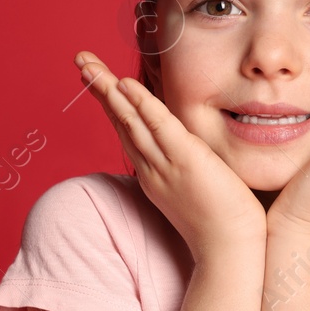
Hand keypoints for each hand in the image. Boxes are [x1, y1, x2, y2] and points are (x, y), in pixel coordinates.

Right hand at [75, 51, 265, 260]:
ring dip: (109, 90)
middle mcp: (152, 168)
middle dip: (99, 88)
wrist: (230, 251)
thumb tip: (193, 150)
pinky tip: (126, 85)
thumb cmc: (220, 225)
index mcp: (154, 174)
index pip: (127, 130)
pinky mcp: (187, 161)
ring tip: (89, 65)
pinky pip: (160, 127)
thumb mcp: (196, 190)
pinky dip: (142, 105)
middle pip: (120, 121)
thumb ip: (188, 167)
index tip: (97, 78)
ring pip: (130, 121)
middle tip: (80, 60)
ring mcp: (166, 165)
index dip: (111, 102)